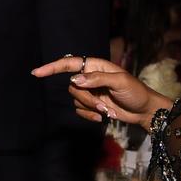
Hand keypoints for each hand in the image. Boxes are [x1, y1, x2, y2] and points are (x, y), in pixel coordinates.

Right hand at [32, 56, 172, 130]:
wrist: (144, 110)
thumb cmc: (135, 92)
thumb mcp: (119, 82)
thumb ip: (97, 79)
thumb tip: (75, 79)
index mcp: (96, 66)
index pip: (70, 64)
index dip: (52, 67)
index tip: (37, 72)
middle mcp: (90, 77)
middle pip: (73, 87)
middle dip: (86, 98)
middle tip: (103, 104)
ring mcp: (90, 91)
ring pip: (75, 99)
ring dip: (89, 107)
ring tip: (106, 110)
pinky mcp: (91, 105)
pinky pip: (79, 110)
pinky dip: (88, 115)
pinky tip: (102, 116)